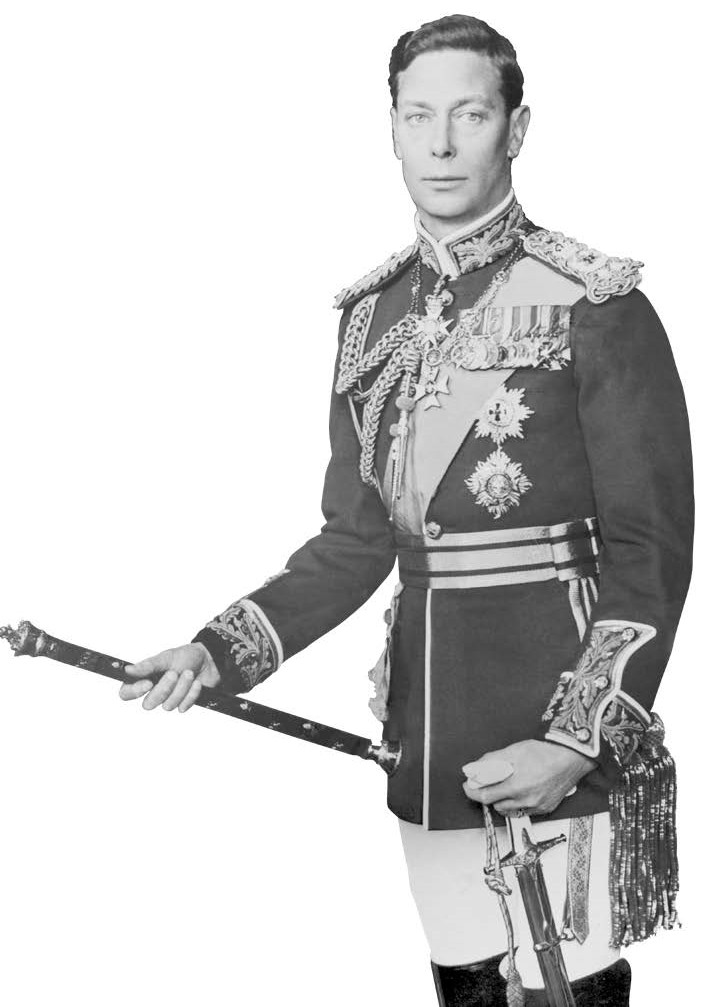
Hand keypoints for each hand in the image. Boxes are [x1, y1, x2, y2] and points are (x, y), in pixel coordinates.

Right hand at [119, 643, 220, 712]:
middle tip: (174, 673)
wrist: (209, 660)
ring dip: (181, 688)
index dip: (134, 692)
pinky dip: (192, 693)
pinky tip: (196, 683)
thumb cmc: (186, 656)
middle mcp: (154, 691)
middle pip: (148, 704)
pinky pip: (183, 707)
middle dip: (163, 689)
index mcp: (144, 678)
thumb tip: (128, 670)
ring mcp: (169, 699)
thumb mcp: (166, 657)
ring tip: (189, 673)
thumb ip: (148, 665)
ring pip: (168, 706)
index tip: (148, 683)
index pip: (126, 693)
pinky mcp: (183, 704)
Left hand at [461, 740, 596, 816]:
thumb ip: (491, 761)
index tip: (468, 786)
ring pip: (509, 810)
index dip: (473, 791)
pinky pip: (524, 811)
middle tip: (488, 783)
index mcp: (515, 786)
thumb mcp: (513, 751)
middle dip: (488, 794)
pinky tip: (520, 791)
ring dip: (502, 800)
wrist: (570, 758)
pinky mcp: (545, 809)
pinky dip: (517, 803)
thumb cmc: (544, 752)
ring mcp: (536, 806)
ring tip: (506, 786)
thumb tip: (474, 769)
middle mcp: (525, 800)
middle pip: (496, 805)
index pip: (485, 796)